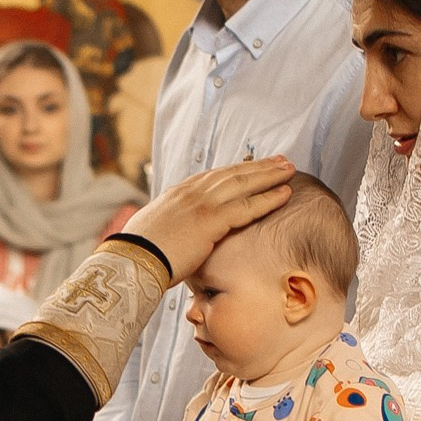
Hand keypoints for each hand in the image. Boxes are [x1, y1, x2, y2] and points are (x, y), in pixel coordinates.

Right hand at [126, 153, 298, 284]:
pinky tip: (285, 194)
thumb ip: (172, 225)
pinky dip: (268, 199)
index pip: (215, 176)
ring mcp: (202, 204)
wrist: (130, 260)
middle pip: (233, 174)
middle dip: (259, 166)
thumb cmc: (139, 253)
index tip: (255, 165)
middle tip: (281, 160)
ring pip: (243, 185)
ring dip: (269, 176)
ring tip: (289, 170)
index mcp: (178, 193)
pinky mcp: (211, 221)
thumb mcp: (155, 231)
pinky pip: (246, 207)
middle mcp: (192, 192)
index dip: (238, 170)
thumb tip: (175, 233)